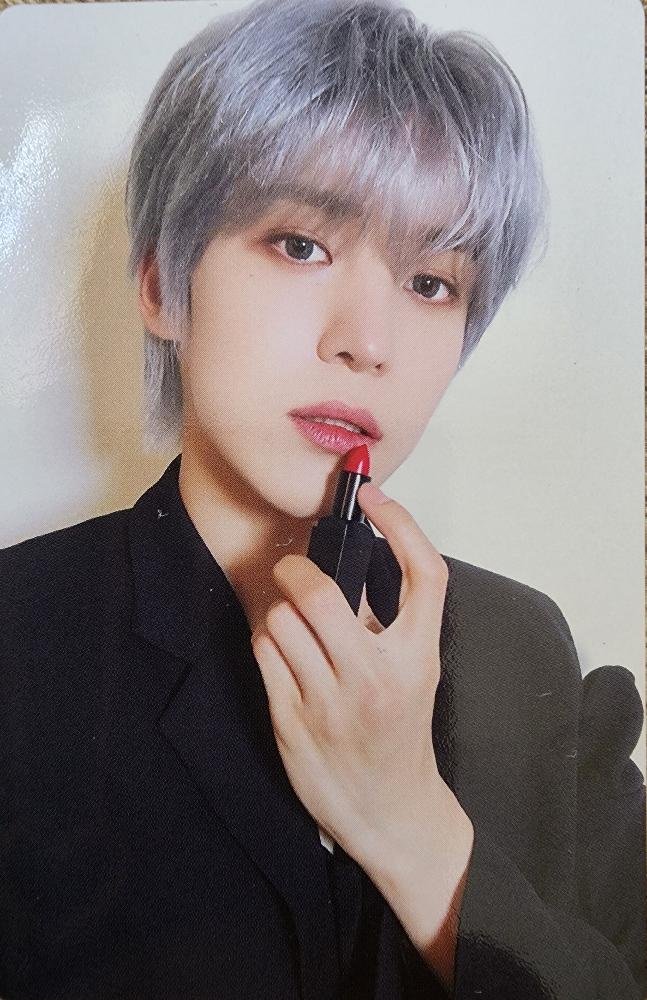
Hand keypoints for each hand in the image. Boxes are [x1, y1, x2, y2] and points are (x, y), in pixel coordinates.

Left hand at [249, 482, 465, 873]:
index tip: (373, 497)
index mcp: (419, 657)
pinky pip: (264, 652)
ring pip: (282, 620)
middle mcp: (376, 678)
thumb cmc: (401, 732)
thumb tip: (344, 561)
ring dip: (280, 611)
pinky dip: (267, 641)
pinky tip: (282, 653)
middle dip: (297, 570)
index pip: (423, 572)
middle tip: (296, 572)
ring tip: (293, 624)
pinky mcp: (292, 722)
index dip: (400, 522)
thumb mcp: (415, 671)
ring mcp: (330, 703)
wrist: (392, 809)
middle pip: (323, 591)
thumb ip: (389, 620)